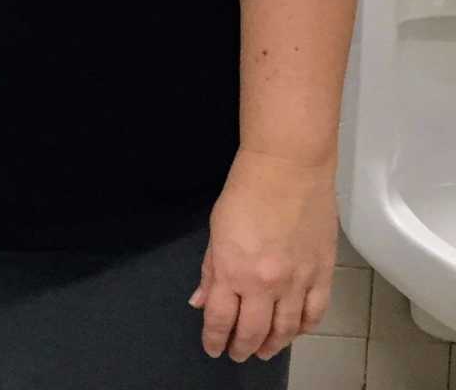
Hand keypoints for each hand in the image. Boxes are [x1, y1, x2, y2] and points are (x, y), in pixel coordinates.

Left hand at [189, 148, 336, 361]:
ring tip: (264, 350)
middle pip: (253, 331)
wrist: (287, 170)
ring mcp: (298, 281)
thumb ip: (210, 270)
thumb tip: (201, 299)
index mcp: (233, 271)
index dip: (215, 338)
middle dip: (242, 347)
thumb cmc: (246, 192)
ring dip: (273, 344)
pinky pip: (315, 313)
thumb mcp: (215, 231)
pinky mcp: (323, 274)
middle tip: (237, 354)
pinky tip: (295, 331)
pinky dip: (304, 328)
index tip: (213, 347)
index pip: (221, 319)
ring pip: (287, 329)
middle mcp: (265, 284)